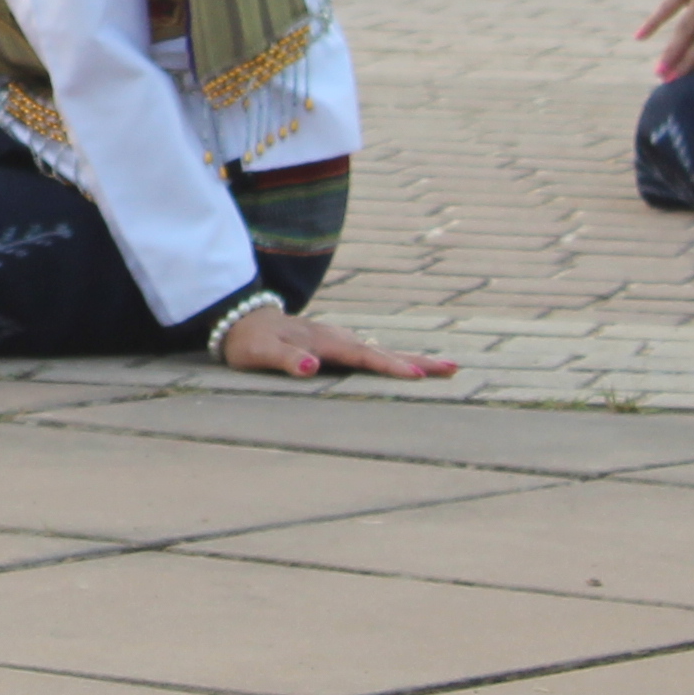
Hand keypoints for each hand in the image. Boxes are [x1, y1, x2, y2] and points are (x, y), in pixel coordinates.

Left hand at [215, 304, 462, 382]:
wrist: (240, 318)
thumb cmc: (249, 341)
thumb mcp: (259, 353)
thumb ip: (284, 359)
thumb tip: (310, 366)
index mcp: (324, 342)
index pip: (363, 356)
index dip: (390, 367)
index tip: (417, 376)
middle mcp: (337, 338)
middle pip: (383, 352)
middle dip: (418, 361)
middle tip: (453, 369)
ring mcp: (339, 340)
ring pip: (381, 351)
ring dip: (412, 359)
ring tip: (443, 369)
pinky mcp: (336, 345)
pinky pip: (371, 353)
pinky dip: (393, 359)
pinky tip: (407, 366)